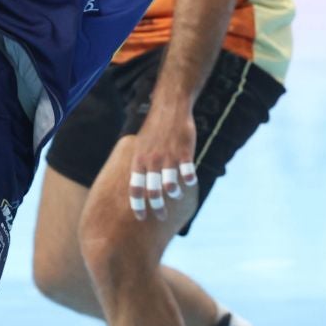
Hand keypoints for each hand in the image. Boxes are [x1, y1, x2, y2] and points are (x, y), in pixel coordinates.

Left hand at [127, 102, 198, 220]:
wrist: (169, 108)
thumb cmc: (154, 129)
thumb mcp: (140, 146)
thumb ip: (140, 165)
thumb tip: (138, 185)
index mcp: (139, 160)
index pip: (134, 189)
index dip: (137, 206)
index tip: (140, 218)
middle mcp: (152, 161)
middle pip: (153, 192)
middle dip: (157, 208)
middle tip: (162, 216)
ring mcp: (168, 157)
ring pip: (170, 186)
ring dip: (174, 194)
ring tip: (176, 194)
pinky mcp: (184, 152)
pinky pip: (187, 174)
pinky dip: (189, 181)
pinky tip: (190, 181)